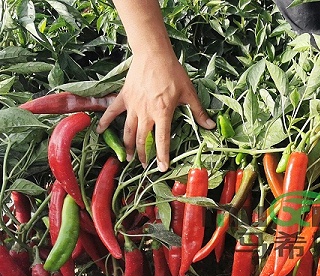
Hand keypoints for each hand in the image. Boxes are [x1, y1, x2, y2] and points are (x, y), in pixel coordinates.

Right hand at [96, 51, 214, 170]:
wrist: (153, 54)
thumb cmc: (173, 73)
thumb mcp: (189, 93)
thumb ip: (198, 112)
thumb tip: (210, 126)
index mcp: (162, 114)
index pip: (162, 140)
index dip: (162, 156)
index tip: (162, 168)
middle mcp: (146, 113)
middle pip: (143, 139)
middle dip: (144, 155)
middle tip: (144, 165)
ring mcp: (133, 106)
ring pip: (128, 131)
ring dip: (128, 146)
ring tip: (129, 158)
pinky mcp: (124, 97)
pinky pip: (112, 112)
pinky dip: (105, 122)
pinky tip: (100, 131)